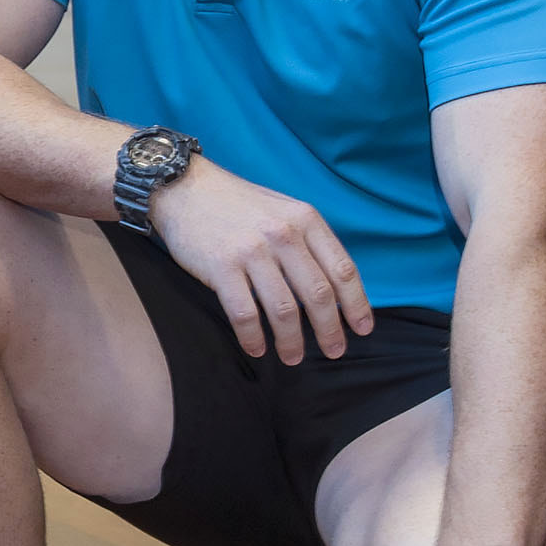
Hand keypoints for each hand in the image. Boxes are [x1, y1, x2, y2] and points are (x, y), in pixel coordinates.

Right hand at [149, 159, 371, 364]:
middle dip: (330, 330)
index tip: (362, 329)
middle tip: (334, 352)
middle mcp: (283, 234)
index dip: (356, 304)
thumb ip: (307, 241)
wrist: (183, 187)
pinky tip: (257, 349)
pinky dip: (253, 337)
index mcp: (305, 219)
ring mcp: (252, 250)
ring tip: (293, 358)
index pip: (342, 269)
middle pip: (318, 294)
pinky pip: (245, 313)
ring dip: (292, 341)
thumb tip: (331, 288)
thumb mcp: (282, 210)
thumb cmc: (236, 204)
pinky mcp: (221, 266)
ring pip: (284, 310)